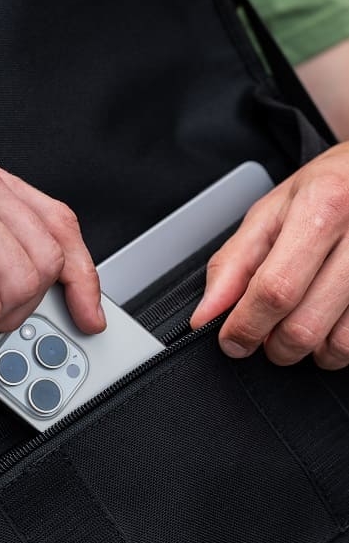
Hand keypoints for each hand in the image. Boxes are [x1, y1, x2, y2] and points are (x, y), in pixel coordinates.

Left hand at [190, 142, 348, 369]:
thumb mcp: (271, 213)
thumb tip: (205, 314)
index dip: (246, 326)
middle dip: (273, 346)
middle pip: (304, 326)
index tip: (231, 340)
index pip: (275, 289)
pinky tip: (327, 327)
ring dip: (307, 352)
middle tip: (265, 334)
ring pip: (337, 344)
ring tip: (297, 326)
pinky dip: (335, 348)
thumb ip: (232, 264)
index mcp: (323, 208)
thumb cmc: (325, 191)